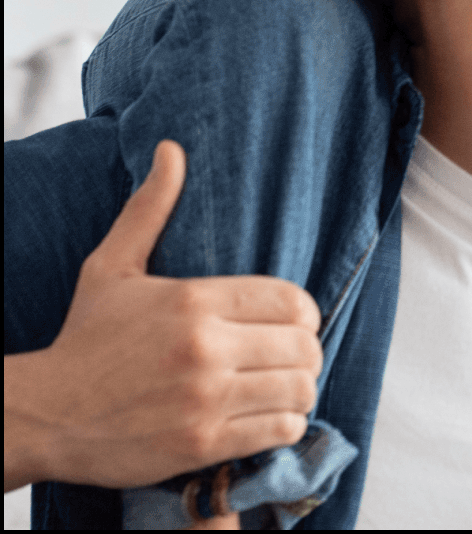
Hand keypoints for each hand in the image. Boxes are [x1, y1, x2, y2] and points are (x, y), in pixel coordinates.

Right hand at [4, 141, 321, 492]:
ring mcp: (204, 399)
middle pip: (303, 345)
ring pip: (297, 388)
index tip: (294, 321)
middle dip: (307, 350)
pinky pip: (276, 431)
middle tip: (292, 357)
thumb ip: (151, 208)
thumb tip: (171, 149)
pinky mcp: (200, 444)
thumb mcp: (113, 265)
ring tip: (286, 386)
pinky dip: (286, 425)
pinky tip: (272, 417)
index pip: (291, 299)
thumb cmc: (84, 338)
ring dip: (301, 388)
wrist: (42, 414)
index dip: (304, 311)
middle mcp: (205, 348)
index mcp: (195, 300)